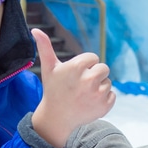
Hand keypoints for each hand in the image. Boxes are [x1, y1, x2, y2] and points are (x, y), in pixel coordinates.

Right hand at [30, 28, 114, 147]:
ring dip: (99, 87)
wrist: (57, 118)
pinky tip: (90, 102)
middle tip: (81, 85)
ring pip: (108, 82)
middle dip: (94, 74)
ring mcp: (98, 94)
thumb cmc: (53, 90)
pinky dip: (104, 99)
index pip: (93, 58)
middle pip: (104, 68)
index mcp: (77, 67)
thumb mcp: (48, 68)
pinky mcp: (105, 106)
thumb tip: (35, 29)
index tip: (76, 75)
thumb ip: (45, 47)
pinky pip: (112, 95)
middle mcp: (89, 80)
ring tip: (84, 95)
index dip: (85, 66)